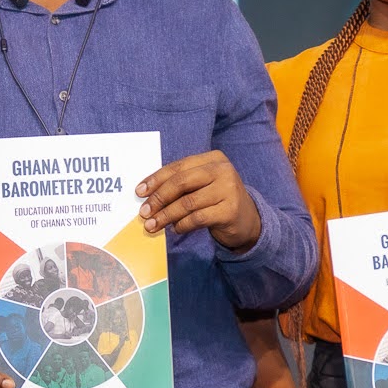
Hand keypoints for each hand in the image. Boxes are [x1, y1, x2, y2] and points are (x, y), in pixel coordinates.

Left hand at [137, 152, 261, 250]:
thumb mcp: (202, 185)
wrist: (247, 220)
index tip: (139, 192)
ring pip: (188, 203)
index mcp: (212, 158)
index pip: (178, 167)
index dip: (156, 179)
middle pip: (181, 182)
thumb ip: (181, 185)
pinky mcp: (230, 211)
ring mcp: (229, 190)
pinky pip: (198, 218)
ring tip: (153, 225)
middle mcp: (222, 170)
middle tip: (144, 212)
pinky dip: (182, 225)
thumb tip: (147, 195)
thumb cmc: (217, 200)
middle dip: (159, 198)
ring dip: (166, 215)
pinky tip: (175, 229)